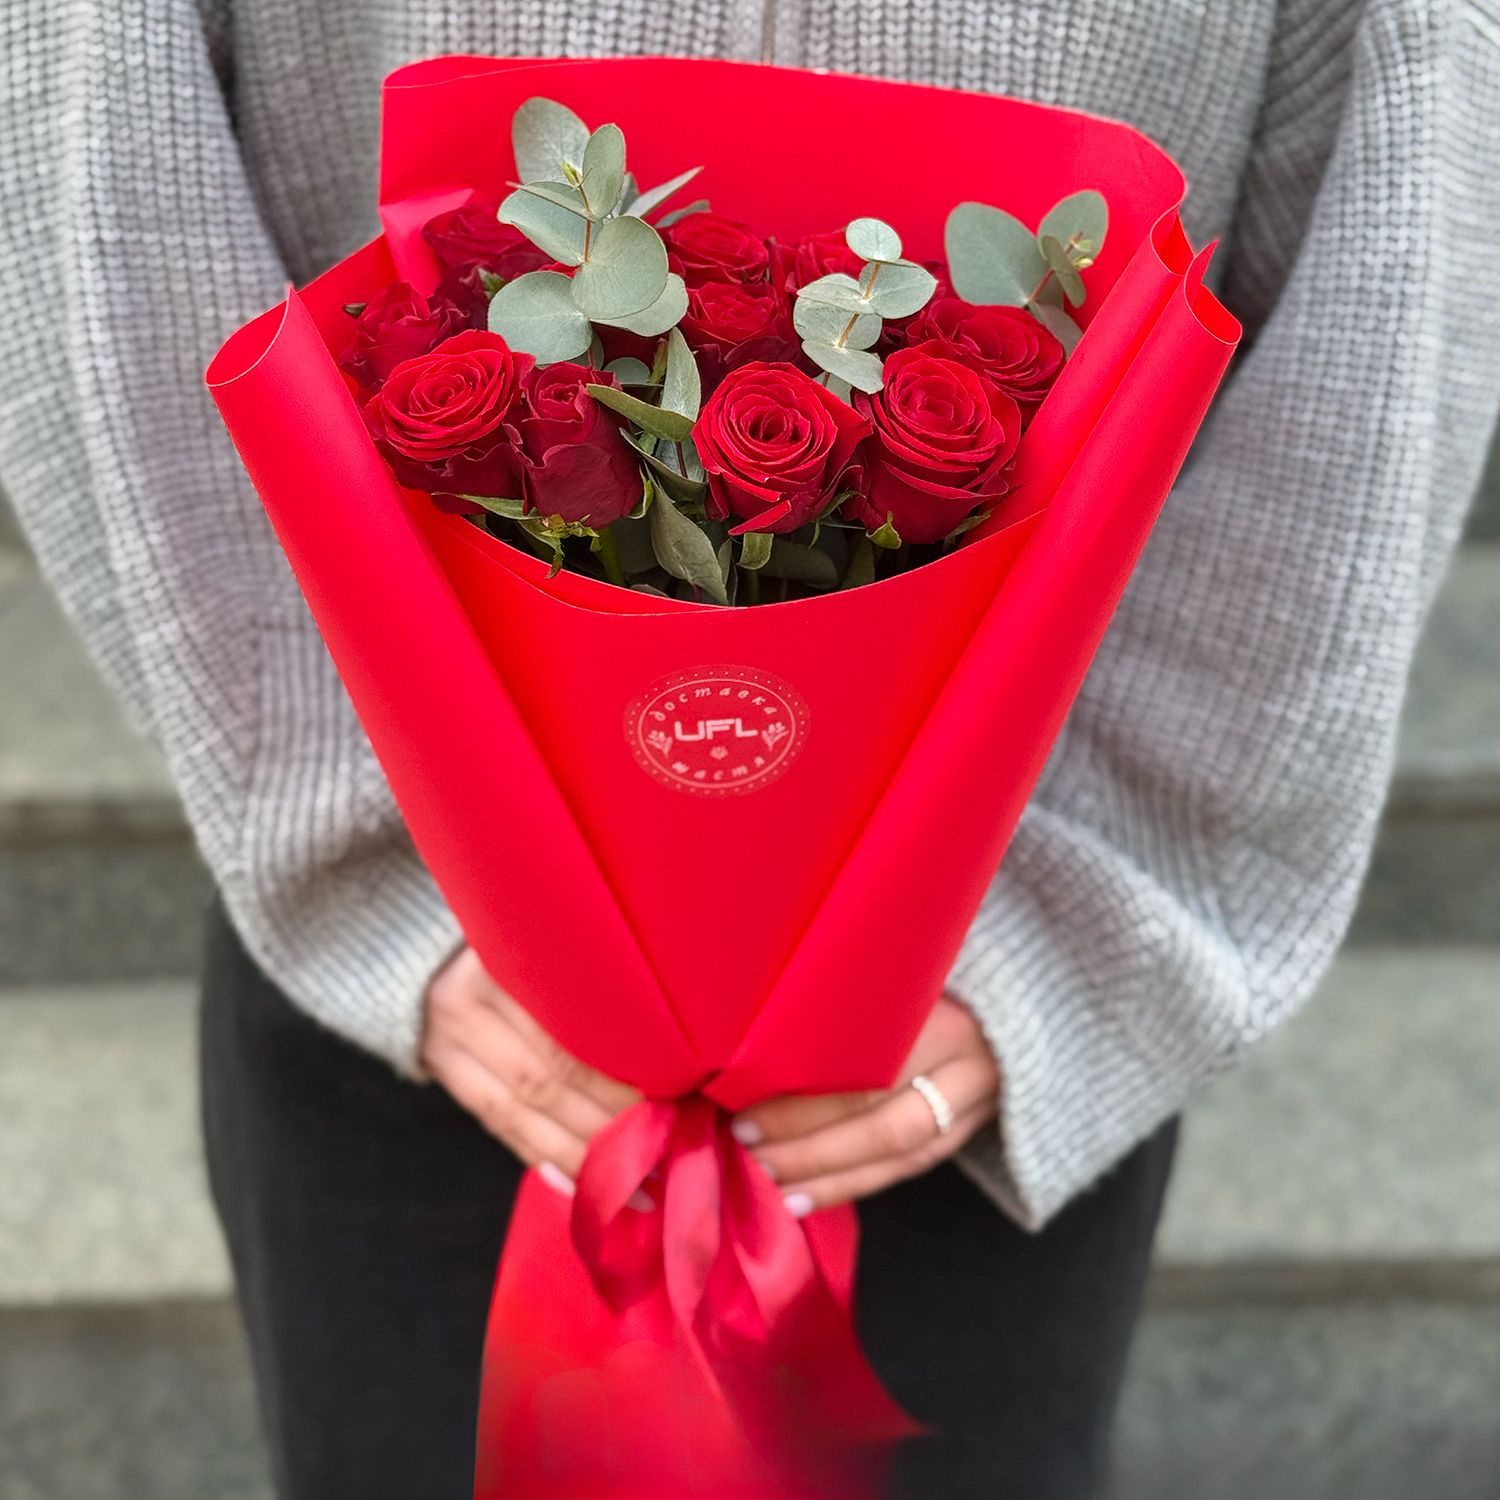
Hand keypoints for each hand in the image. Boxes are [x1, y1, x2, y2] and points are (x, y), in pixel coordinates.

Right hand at [421, 946, 638, 1194]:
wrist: (426, 947)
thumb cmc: (515, 941)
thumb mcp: (543, 945)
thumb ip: (582, 985)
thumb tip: (658, 1048)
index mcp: (498, 963)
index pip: (564, 1033)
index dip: (612, 1075)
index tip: (663, 1097)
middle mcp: (463, 1003)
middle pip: (542, 1078)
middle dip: (601, 1120)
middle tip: (653, 1147)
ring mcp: (444, 1041)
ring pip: (517, 1112)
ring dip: (574, 1152)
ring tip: (623, 1179)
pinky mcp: (440, 1070)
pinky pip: (495, 1124)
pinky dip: (538, 1156)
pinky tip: (575, 1181)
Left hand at [729, 996, 998, 1216]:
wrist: (1010, 1009)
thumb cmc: (934, 982)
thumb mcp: (900, 977)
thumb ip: (851, 997)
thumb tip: (762, 1030)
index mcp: (943, 1015)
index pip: (866, 1066)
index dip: (807, 1090)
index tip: (745, 1098)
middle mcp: (962, 1067)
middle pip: (879, 1119)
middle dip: (807, 1143)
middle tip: (747, 1147)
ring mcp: (970, 1107)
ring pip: (894, 1156)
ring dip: (825, 1176)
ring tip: (768, 1187)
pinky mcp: (963, 1136)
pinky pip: (904, 1170)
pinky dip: (851, 1186)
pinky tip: (805, 1198)